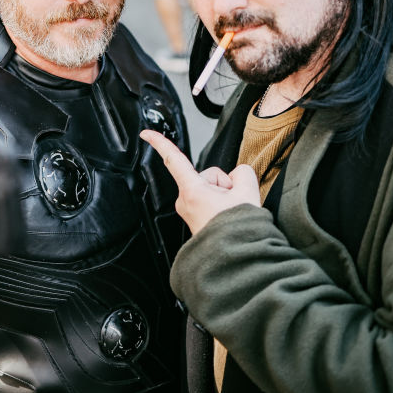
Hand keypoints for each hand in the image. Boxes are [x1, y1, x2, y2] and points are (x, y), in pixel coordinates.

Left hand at [140, 129, 260, 234]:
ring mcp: (189, 210)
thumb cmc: (236, 231)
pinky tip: (227, 218)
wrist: (235, 258)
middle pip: (209, 175)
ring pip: (211, 189)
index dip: (160, 143)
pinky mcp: (195, 218)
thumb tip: (238, 176)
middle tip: (234, 202)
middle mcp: (185, 200)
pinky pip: (210, 201)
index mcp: (192, 190)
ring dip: (224, 196)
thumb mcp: (247, 191)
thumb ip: (242, 172)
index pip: (173, 159)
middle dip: (224, 184)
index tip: (145, 134)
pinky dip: (221, 205)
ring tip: (231, 213)